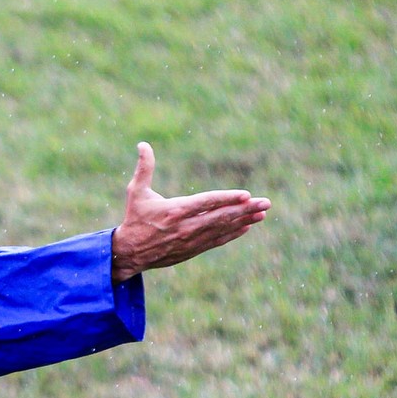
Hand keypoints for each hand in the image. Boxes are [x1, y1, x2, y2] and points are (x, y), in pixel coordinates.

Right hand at [111, 142, 270, 280]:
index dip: (227, 199)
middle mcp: (186, 227)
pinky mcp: (193, 249)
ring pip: (222, 229)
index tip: (246, 194)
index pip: (206, 203)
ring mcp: (191, 240)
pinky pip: (218, 241)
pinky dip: (233, 233)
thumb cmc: (135, 218)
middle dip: (245, 209)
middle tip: (266, 202)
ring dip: (244, 220)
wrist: (130, 253)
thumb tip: (143, 144)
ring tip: (263, 213)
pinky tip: (247, 226)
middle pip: (221, 217)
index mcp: (174, 210)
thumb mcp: (136, 192)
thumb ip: (144, 168)